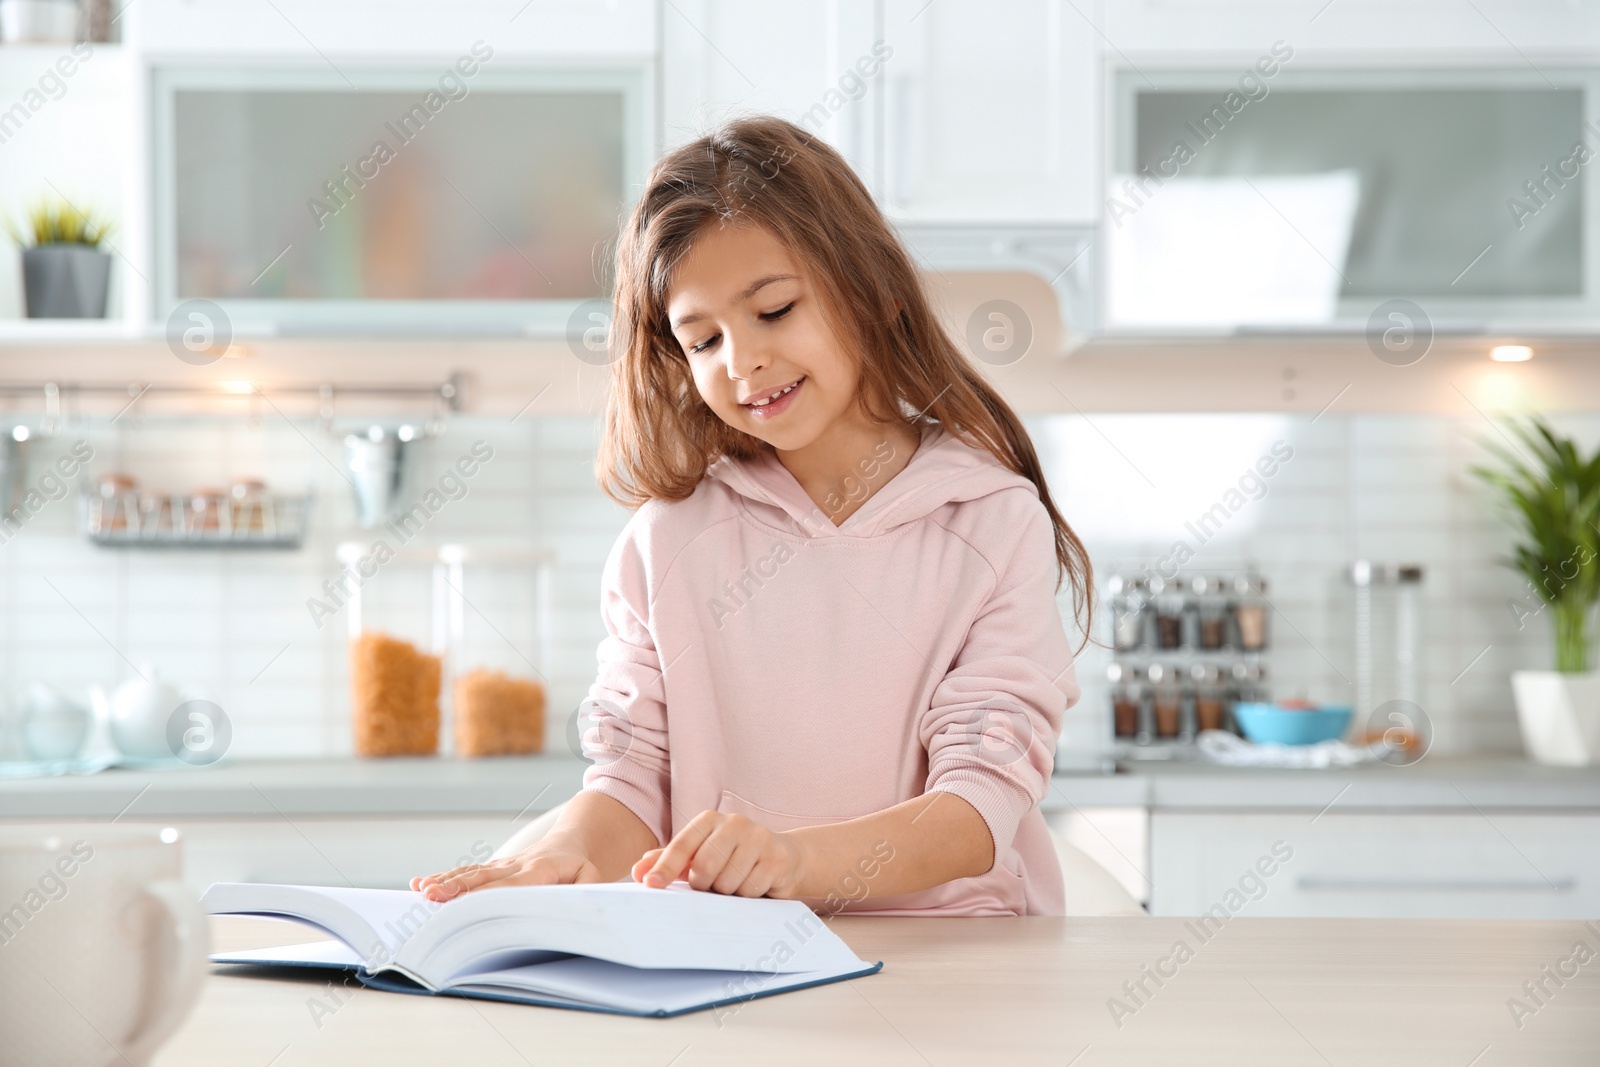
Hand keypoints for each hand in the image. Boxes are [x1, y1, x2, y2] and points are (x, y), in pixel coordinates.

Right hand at [411, 836, 603, 901]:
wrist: (570, 842)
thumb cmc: (581, 867)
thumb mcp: (593, 877)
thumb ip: (588, 891)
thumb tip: (578, 908)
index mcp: (539, 870)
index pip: (510, 885)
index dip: (487, 894)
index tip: (466, 903)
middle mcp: (515, 865)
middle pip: (482, 877)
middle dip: (456, 887)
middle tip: (430, 895)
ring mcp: (501, 866)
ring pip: (470, 873)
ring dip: (444, 881)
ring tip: (420, 889)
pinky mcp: (492, 869)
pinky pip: (466, 874)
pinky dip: (443, 878)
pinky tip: (421, 884)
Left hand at [632, 811, 808, 897]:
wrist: (783, 858)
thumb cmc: (733, 858)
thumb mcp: (700, 855)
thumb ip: (670, 861)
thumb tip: (639, 871)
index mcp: (709, 820)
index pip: (682, 845)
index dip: (664, 867)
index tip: (651, 885)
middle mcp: (734, 823)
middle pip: (704, 867)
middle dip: (704, 885)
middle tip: (712, 885)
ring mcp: (758, 837)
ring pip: (728, 882)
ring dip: (728, 891)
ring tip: (736, 881)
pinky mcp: (777, 857)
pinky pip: (751, 888)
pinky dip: (748, 894)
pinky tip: (754, 882)